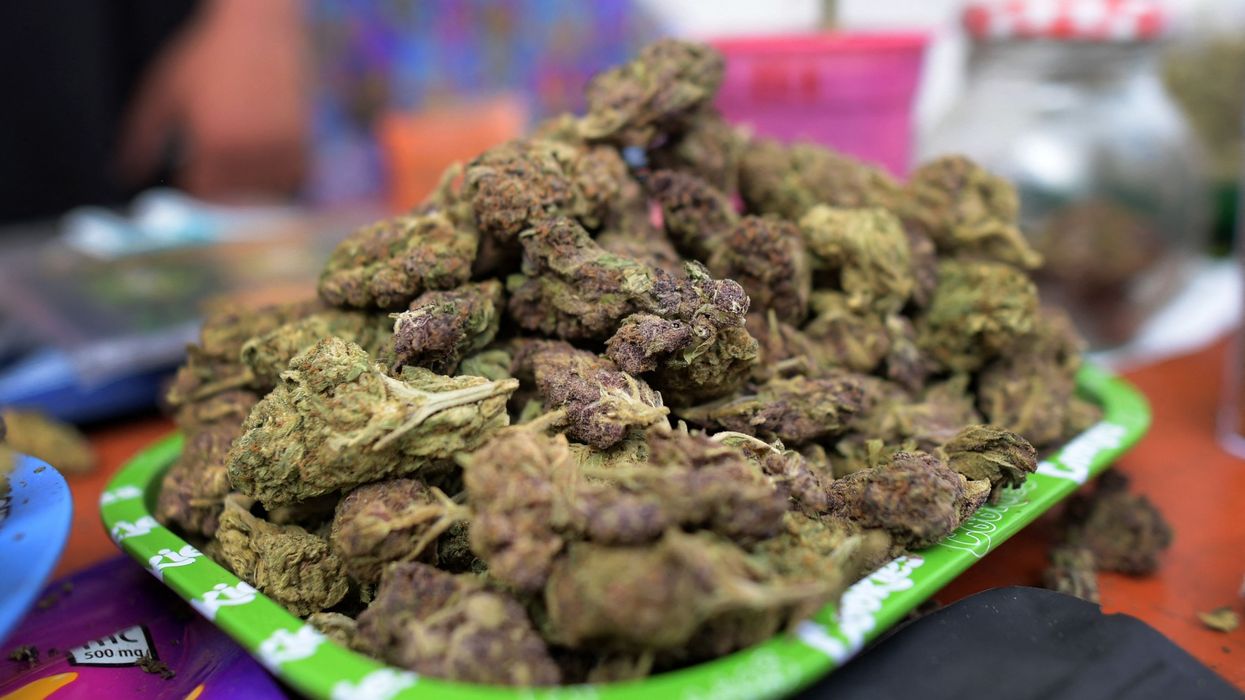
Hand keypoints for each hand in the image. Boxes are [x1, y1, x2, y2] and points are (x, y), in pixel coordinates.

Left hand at [118, 0, 308, 199]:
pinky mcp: (303, 144)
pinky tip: (262, 155)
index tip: (192, 178)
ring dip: (251, 187)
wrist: (260, 27)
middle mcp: (250, 152)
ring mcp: (280, 150)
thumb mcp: (164, 92)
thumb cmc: (207, 55)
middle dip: (223, 191)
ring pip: (265, 194)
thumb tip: (124, 173)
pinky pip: (291, 181)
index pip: (203, 195)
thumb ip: (141, 137)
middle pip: (235, 200)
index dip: (195, 189)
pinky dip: (278, 177)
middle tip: (215, 169)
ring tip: (239, 159)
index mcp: (212, 143)